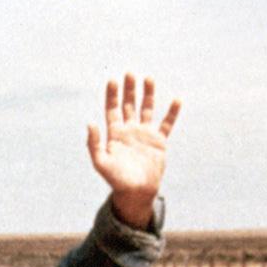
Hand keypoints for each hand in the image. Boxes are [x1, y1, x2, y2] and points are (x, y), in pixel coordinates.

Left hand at [86, 74, 180, 227]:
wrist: (136, 192)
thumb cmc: (116, 179)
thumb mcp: (101, 162)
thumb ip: (94, 143)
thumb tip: (90, 122)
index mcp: (114, 133)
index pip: (113, 109)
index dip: (112, 95)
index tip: (113, 80)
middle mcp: (129, 130)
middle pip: (129, 104)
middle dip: (129, 89)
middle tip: (130, 73)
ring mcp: (145, 134)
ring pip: (147, 109)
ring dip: (148, 94)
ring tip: (149, 78)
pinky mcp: (159, 141)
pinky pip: (166, 124)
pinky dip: (172, 113)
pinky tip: (177, 100)